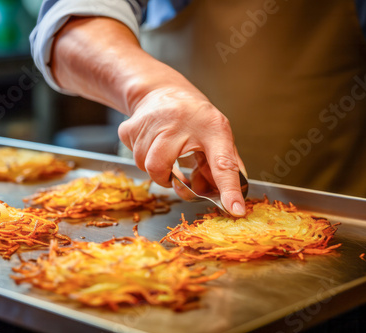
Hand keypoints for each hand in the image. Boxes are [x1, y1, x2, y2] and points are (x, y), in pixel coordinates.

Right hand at [118, 87, 246, 215]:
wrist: (161, 89)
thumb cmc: (194, 117)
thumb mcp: (217, 134)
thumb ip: (225, 164)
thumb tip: (232, 199)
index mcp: (212, 127)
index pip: (222, 163)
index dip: (228, 189)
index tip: (234, 209)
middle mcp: (180, 121)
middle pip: (159, 167)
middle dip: (164, 178)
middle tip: (174, 173)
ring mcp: (152, 121)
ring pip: (143, 165)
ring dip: (155, 167)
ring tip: (165, 151)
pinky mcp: (131, 126)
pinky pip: (133, 156)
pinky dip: (142, 155)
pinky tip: (151, 141)